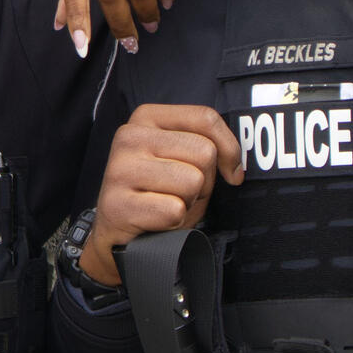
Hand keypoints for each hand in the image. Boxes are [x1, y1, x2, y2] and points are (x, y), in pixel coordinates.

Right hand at [82, 104, 242, 284]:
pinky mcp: (117, 204)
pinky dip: (174, 221)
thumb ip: (206, 145)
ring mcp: (120, 169)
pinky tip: (156, 221)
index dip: (230, 149)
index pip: (205, 118)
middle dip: (204, 181)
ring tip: (167, 204)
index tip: (231, 172)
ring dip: (189, 202)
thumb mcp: (182, 159)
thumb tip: (236, 168)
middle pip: (204, 152)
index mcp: (145, 118)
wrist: (122, 234)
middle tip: (182, 192)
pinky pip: (174, 210)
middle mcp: (129, 136)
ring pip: (192, 181)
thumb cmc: (159, 194)